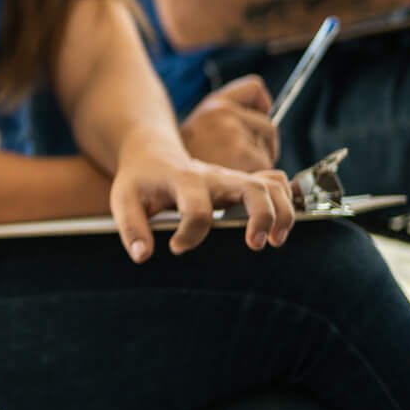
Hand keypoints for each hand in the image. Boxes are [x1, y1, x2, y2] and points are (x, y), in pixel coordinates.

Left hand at [109, 144, 293, 261]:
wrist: (152, 154)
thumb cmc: (140, 180)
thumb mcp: (123, 199)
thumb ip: (131, 227)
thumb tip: (143, 255)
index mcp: (183, 180)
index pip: (197, 208)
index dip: (190, 234)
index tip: (175, 247)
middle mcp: (214, 177)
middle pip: (251, 188)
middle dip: (261, 217)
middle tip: (255, 245)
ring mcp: (231, 178)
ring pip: (271, 186)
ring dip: (281, 213)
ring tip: (274, 241)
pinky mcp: (241, 182)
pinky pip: (275, 183)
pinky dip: (285, 202)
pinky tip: (278, 227)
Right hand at [178, 75, 277, 172]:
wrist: (174, 179)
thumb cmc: (190, 154)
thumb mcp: (203, 123)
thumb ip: (229, 111)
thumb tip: (267, 110)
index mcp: (215, 103)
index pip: (255, 87)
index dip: (261, 105)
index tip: (256, 119)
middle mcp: (224, 112)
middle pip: (267, 125)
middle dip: (264, 142)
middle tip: (243, 157)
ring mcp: (234, 133)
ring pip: (267, 147)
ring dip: (257, 159)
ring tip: (230, 166)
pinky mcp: (245, 155)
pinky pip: (266, 163)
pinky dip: (256, 173)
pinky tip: (233, 176)